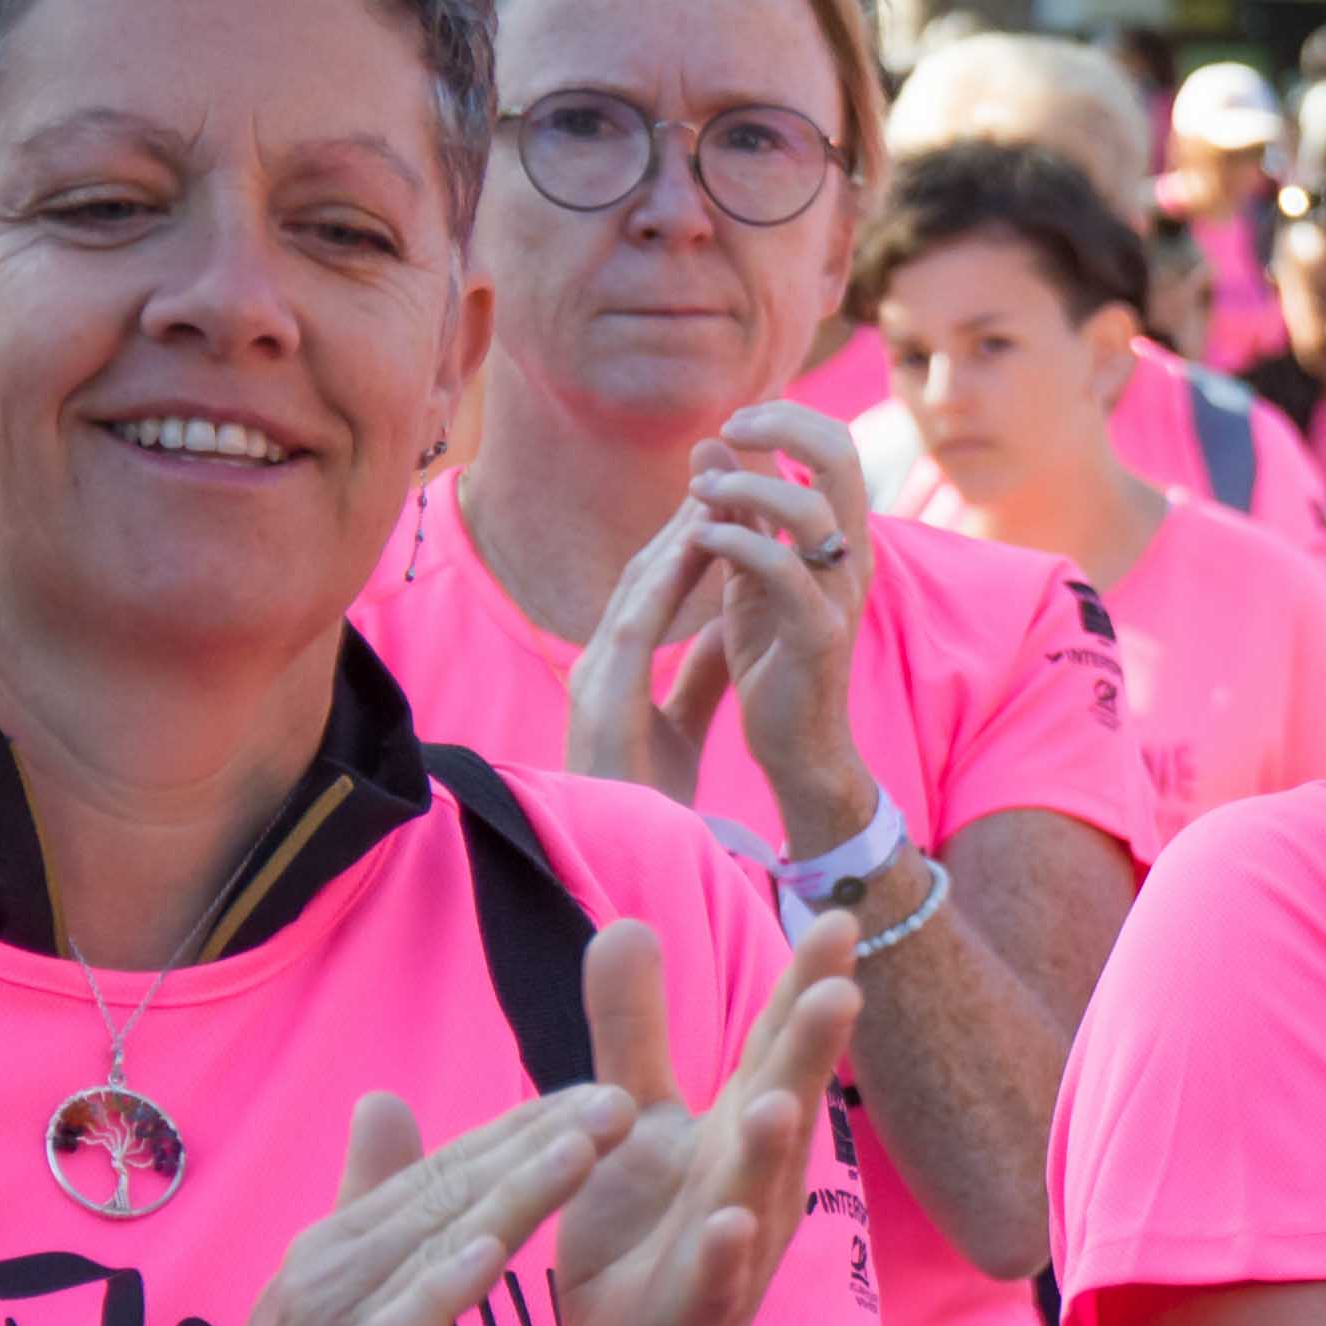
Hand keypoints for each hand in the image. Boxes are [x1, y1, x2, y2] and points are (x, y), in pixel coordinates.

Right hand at [101, 1086, 630, 1325]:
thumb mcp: (332, 1296)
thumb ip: (364, 1203)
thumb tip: (384, 1103)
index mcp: (341, 1248)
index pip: (445, 1173)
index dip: (523, 1131)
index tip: (599, 1095)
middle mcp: (335, 1272)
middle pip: (451, 1194)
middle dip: (537, 1143)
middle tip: (618, 1099)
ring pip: (435, 1246)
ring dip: (510, 1194)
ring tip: (580, 1149)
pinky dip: (443, 1287)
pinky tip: (494, 1253)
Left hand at [552, 909, 862, 1325]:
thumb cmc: (650, 1241)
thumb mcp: (635, 1125)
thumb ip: (634, 1031)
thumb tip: (626, 922)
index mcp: (737, 1132)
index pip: (776, 1048)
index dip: (806, 988)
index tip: (837, 919)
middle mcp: (751, 1184)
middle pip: (786, 1106)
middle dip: (811, 1053)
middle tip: (842, 986)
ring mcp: (728, 1250)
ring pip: (757, 1193)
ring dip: (771, 1150)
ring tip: (776, 1100)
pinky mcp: (691, 1315)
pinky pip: (711, 1284)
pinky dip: (720, 1255)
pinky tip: (724, 1224)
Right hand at [567, 497, 735, 805]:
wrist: (623, 857)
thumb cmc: (648, 798)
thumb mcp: (684, 724)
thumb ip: (700, 674)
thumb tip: (730, 626)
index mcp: (618, 666)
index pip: (656, 588)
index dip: (690, 540)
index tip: (727, 500)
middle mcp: (601, 658)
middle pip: (644, 572)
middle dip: (681, 518)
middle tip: (720, 468)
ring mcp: (596, 673)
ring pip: (637, 584)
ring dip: (674, 533)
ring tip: (714, 486)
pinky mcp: (603, 695)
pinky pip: (635, 623)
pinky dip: (664, 580)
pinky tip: (694, 544)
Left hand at [687, 401, 881, 850]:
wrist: (796, 742)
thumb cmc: (773, 655)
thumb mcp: (748, 568)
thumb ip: (738, 508)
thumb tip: (710, 441)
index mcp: (841, 535)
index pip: (836, 444)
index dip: (788, 416)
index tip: (735, 423)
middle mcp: (851, 555)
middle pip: (841, 456)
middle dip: (781, 427)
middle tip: (728, 430)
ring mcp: (839, 594)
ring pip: (810, 508)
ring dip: (745, 487)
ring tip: (700, 494)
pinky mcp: (817, 634)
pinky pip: (782, 569)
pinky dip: (736, 541)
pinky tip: (699, 537)